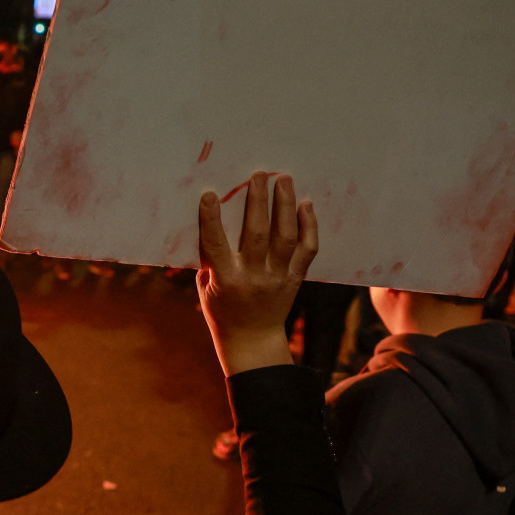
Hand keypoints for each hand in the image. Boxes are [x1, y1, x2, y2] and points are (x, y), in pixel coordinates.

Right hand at [196, 172, 316, 376]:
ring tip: (284, 180)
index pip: (216, 244)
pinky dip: (308, 226)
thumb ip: (209, 257)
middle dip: (258, 201)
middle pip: (258, 234)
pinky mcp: (295, 278)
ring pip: (285, 237)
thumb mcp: (205, 286)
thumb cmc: (221, 309)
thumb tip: (211, 219)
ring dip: (285, 205)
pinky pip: (306, 249)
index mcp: (225, 280)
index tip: (210, 194)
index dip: (211, 218)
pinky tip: (306, 205)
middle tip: (259, 175)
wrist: (251, 339)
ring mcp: (277, 278)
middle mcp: (253, 277)